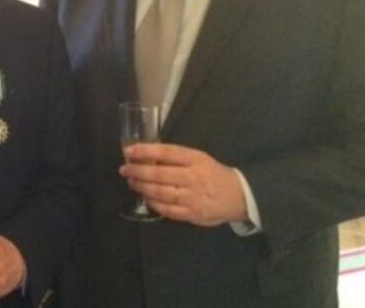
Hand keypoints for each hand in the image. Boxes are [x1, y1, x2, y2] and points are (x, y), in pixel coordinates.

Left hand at [120, 143, 247, 226]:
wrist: (239, 196)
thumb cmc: (213, 174)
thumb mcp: (199, 159)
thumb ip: (176, 158)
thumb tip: (146, 156)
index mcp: (196, 160)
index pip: (167, 153)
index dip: (145, 151)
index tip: (129, 151)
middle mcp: (194, 178)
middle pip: (159, 174)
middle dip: (137, 171)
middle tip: (124, 169)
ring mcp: (193, 198)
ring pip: (160, 192)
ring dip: (141, 187)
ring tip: (132, 182)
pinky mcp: (192, 214)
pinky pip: (167, 209)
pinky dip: (153, 203)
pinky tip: (145, 197)